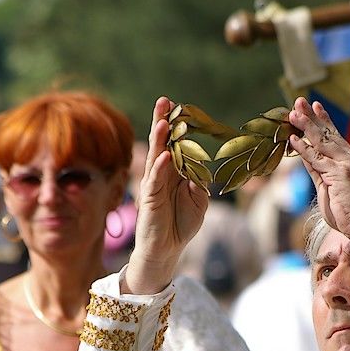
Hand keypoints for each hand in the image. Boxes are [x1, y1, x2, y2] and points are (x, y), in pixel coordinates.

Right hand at [125, 97, 208, 294]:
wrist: (167, 249)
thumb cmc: (181, 225)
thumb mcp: (199, 201)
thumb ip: (199, 183)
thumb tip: (199, 169)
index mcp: (175, 173)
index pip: (175, 144)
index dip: (176, 127)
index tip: (179, 106)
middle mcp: (162, 175)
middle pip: (162, 143)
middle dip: (162, 121)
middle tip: (164, 101)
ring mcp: (154, 185)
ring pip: (156, 157)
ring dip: (159, 139)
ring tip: (163, 121)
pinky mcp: (150, 199)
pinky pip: (155, 180)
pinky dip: (160, 168)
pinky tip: (165, 155)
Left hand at [288, 97, 349, 251]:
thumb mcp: (332, 189)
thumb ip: (320, 173)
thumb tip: (308, 160)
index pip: (336, 137)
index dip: (325, 121)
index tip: (315, 107)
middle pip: (328, 134)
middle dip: (312, 117)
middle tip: (299, 101)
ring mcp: (347, 165)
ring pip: (322, 142)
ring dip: (305, 126)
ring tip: (292, 113)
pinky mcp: (338, 174)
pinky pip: (316, 159)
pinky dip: (303, 148)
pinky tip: (292, 138)